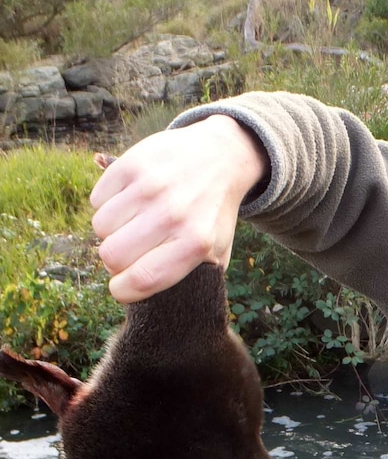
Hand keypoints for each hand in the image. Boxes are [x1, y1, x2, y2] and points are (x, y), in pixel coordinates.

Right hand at [91, 114, 268, 301]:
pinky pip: (97, 199)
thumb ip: (191, 280)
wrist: (219, 157)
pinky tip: (129, 201)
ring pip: (100, 228)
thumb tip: (153, 301)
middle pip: (112, 256)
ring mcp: (150, 187)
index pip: (142, 280)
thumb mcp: (216, 251)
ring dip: (110, 232)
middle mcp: (172, 215)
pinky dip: (107, 204)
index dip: (122, 290)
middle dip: (114, 261)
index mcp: (196, 243)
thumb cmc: (212, 214)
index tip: (121, 287)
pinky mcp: (131, 164)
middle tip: (129, 252)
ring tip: (132, 224)